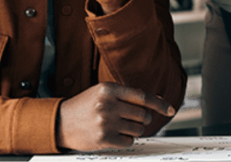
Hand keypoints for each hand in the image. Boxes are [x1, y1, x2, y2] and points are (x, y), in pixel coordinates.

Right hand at [56, 82, 175, 151]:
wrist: (60, 122)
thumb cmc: (84, 106)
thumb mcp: (103, 92)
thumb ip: (127, 95)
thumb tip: (156, 101)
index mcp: (109, 89)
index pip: (143, 97)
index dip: (159, 104)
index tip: (170, 109)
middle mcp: (108, 104)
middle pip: (143, 115)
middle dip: (142, 120)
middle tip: (132, 120)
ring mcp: (106, 122)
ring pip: (138, 130)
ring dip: (134, 131)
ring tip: (120, 127)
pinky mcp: (103, 138)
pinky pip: (128, 142)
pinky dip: (126, 140)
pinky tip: (114, 136)